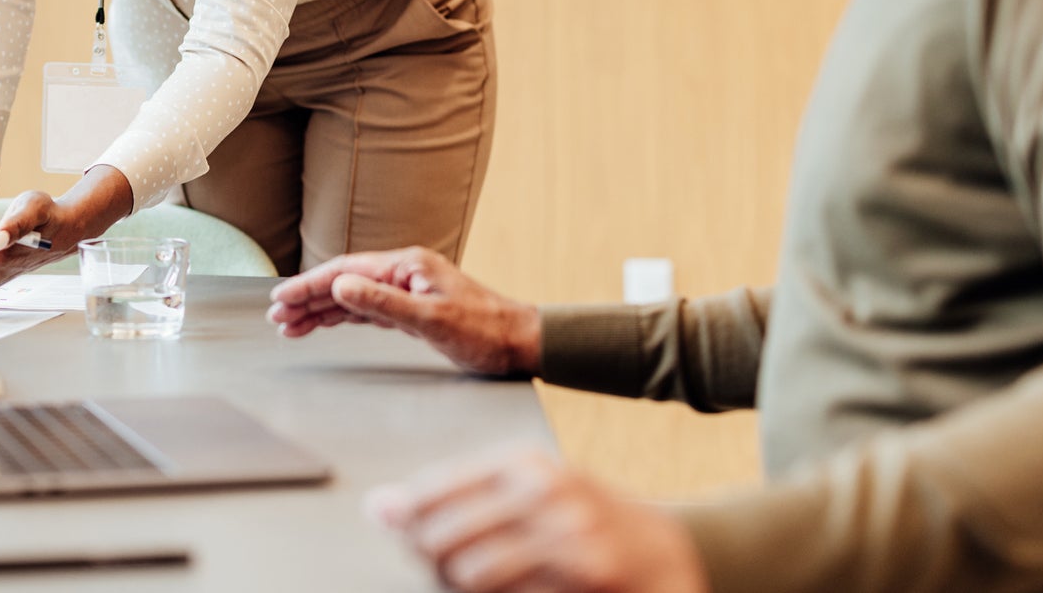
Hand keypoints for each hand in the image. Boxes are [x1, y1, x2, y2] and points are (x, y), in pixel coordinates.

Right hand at [266, 247, 541, 376]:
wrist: (518, 343)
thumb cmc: (484, 332)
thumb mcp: (431, 320)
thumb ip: (383, 303)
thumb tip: (341, 286)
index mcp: (407, 266)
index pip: (346, 272)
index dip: (309, 285)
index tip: (281, 298)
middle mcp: (404, 273)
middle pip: (343, 282)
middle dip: (307, 298)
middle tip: (275, 314)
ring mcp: (406, 290)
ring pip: (351, 297)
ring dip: (320, 310)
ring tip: (289, 325)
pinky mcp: (411, 309)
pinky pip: (366, 311)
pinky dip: (341, 318)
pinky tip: (323, 324)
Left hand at [369, 446, 708, 592]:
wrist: (667, 555)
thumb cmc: (581, 522)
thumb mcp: (523, 494)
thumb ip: (451, 498)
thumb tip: (375, 507)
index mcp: (522, 462)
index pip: (432, 492)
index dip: (410, 527)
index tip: (417, 543)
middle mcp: (543, 489)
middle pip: (442, 538)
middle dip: (432, 566)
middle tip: (447, 574)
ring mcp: (568, 533)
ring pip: (471, 574)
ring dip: (462, 589)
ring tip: (478, 585)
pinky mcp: (587, 573)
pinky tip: (517, 590)